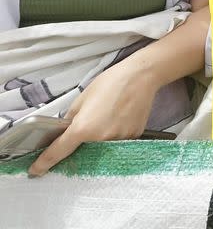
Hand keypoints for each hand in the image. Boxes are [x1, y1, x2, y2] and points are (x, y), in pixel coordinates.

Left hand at [28, 58, 157, 176]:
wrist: (140, 77)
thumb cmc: (110, 83)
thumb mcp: (82, 98)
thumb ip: (71, 119)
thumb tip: (67, 130)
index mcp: (83, 129)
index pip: (58, 152)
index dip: (44, 163)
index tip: (36, 171)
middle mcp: (101, 140)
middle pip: (82, 155)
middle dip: (78, 150)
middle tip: (84, 134)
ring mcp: (119, 141)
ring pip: (102, 151)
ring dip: (98, 143)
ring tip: (106, 120)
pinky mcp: (133, 137)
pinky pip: (118, 144)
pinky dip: (114, 137)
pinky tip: (118, 120)